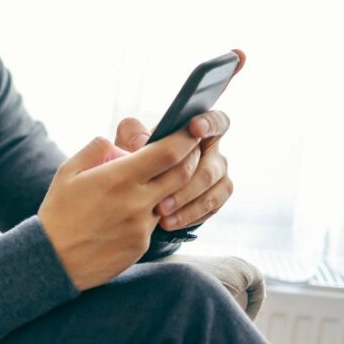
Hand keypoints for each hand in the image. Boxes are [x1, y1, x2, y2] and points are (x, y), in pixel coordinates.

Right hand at [37, 126, 212, 291]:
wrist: (52, 261)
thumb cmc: (58, 211)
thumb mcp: (68, 171)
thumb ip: (96, 149)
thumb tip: (119, 145)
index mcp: (119, 178)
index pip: (168, 153)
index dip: (184, 139)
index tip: (189, 131)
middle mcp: (136, 202)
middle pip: (183, 175)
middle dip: (190, 160)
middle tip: (187, 151)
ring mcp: (141, 226)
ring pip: (170, 200)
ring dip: (167, 189)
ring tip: (142, 187)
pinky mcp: (141, 246)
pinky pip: (154, 223)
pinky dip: (148, 212)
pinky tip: (125, 214)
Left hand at [115, 111, 232, 230]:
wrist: (133, 191)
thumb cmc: (133, 159)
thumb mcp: (126, 143)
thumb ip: (132, 135)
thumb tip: (142, 142)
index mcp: (196, 131)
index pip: (216, 121)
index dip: (209, 123)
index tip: (194, 129)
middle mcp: (212, 152)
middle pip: (212, 164)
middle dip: (187, 180)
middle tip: (162, 195)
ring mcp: (217, 176)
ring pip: (213, 187)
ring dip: (187, 202)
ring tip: (161, 214)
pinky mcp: (216, 198)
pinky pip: (212, 207)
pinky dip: (190, 215)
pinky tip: (169, 223)